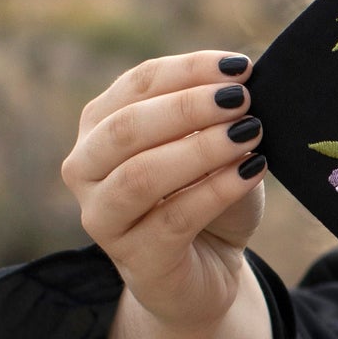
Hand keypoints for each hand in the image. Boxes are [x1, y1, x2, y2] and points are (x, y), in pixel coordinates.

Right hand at [60, 51, 267, 331]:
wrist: (208, 271)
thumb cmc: (208, 197)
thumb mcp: (216, 149)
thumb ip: (218, 118)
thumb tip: (242, 86)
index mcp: (101, 126)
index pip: (138, 84)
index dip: (189, 69)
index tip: (240, 67)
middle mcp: (86, 168)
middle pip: (126, 127)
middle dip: (188, 108)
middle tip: (242, 100)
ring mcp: (102, 218)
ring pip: (141, 176)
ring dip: (200, 149)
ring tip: (250, 134)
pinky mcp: (135, 259)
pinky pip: (173, 218)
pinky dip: (216, 189)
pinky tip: (251, 171)